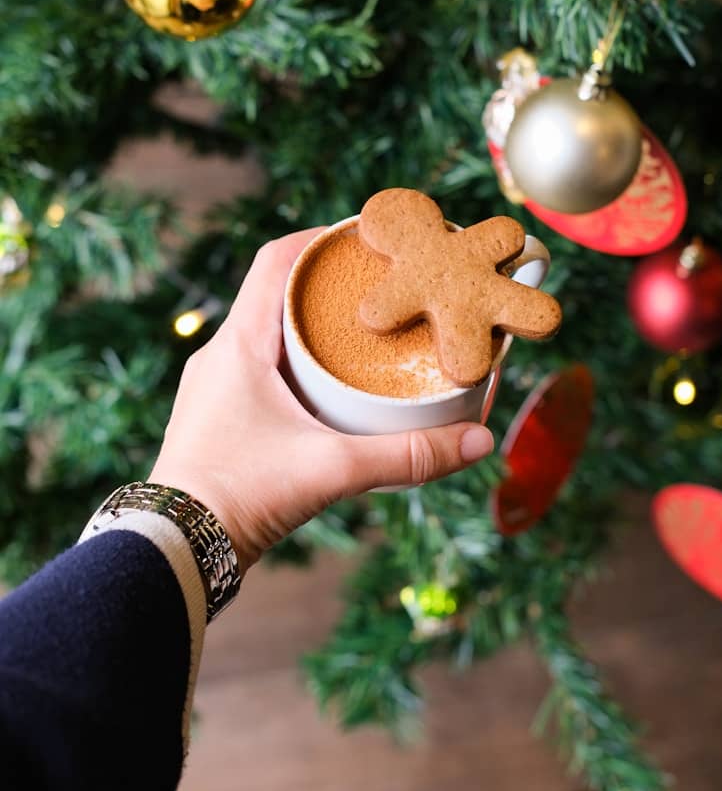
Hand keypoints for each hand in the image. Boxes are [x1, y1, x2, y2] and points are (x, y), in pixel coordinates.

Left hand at [149, 229, 494, 572]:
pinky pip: (264, 370)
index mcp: (238, 344)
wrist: (175, 551)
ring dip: (315, 329)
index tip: (369, 239)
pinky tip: (335, 390)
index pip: (275, 260)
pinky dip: (300, 365)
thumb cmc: (238, 498)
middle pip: (277, 295)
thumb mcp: (331, 470)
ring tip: (368, 335)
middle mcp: (221, 356)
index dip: (321, 240)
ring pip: (270, 336)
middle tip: (382, 289)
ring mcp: (216, 389)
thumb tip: (478, 441)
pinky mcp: (220, 419)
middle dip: (330, 288)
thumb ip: (407, 455)